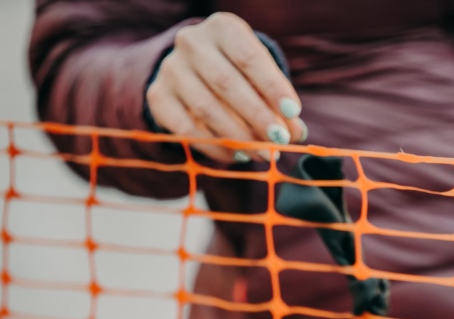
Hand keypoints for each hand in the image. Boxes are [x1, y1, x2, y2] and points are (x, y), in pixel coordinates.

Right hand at [146, 12, 306, 162]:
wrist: (193, 69)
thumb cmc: (239, 72)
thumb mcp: (261, 77)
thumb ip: (278, 102)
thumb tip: (295, 133)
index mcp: (223, 28)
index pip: (249, 57)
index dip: (273, 87)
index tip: (293, 113)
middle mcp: (192, 43)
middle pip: (226, 83)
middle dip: (257, 116)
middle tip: (279, 141)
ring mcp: (171, 69)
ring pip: (206, 107)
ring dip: (238, 136)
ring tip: (262, 154)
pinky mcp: (158, 97)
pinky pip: (187, 129)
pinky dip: (215, 147)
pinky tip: (237, 155)